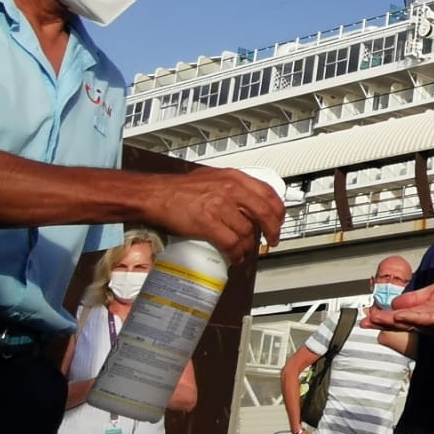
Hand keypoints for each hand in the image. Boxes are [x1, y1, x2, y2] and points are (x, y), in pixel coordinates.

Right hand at [143, 166, 285, 260]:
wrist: (154, 195)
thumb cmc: (178, 188)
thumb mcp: (212, 177)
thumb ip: (231, 186)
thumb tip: (247, 200)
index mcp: (233, 177)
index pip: (268, 193)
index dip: (278, 210)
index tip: (279, 220)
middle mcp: (230, 189)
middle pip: (264, 213)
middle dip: (272, 230)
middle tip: (273, 240)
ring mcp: (219, 206)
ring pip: (247, 231)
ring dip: (249, 246)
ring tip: (246, 251)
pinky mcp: (207, 222)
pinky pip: (231, 243)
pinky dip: (236, 253)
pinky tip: (235, 256)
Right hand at [366, 281, 433, 333]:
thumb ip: (415, 299)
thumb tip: (394, 305)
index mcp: (426, 315)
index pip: (401, 319)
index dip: (383, 320)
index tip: (365, 320)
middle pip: (408, 323)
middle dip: (389, 323)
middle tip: (368, 321)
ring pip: (422, 323)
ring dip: (404, 320)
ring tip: (388, 317)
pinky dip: (424, 317)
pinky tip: (408, 315)